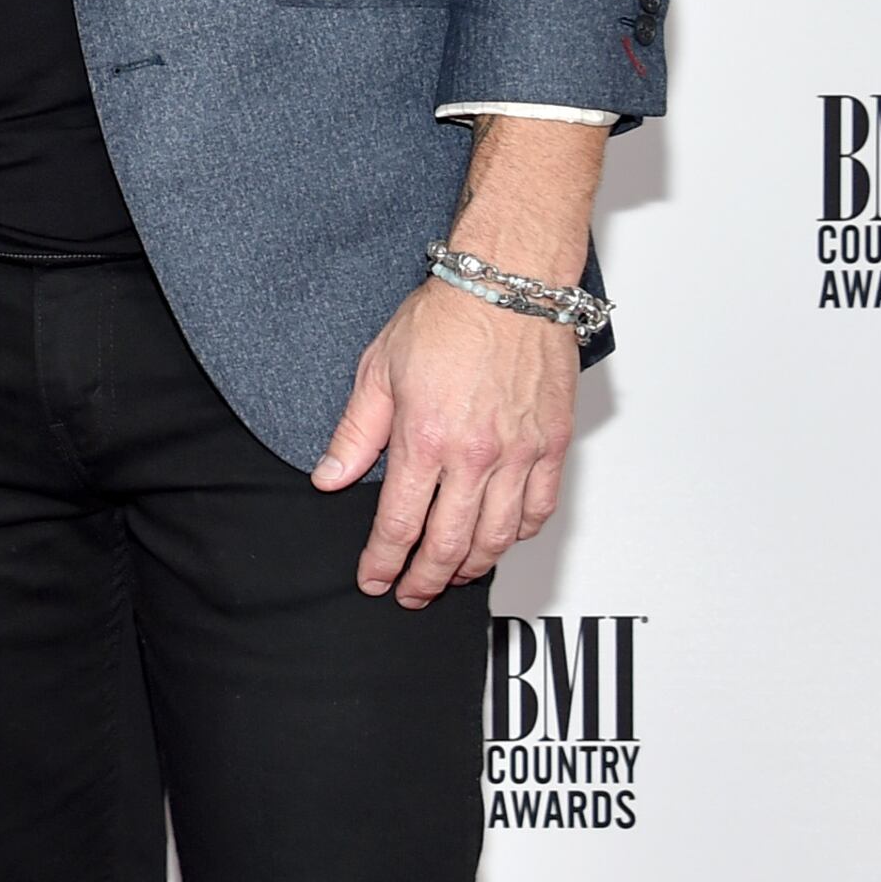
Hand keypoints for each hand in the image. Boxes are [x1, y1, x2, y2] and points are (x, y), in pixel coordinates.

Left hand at [313, 280, 578, 606]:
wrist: (509, 287)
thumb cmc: (444, 319)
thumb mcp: (378, 370)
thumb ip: (355, 433)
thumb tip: (328, 477)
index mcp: (425, 439)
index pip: (398, 523)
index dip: (383, 562)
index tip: (374, 580)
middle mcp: (476, 456)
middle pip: (449, 544)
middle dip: (424, 579)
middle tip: (410, 594)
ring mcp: (519, 455)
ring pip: (496, 538)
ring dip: (471, 568)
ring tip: (451, 577)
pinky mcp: (552, 447)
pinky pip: (538, 511)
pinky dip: (517, 536)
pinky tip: (499, 540)